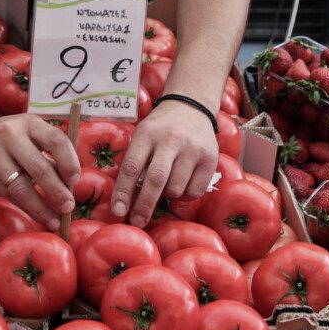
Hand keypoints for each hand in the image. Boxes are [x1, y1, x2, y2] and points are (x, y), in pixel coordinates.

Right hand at [0, 113, 79, 230]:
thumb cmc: (7, 138)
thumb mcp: (27, 134)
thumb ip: (48, 152)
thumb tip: (70, 182)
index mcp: (28, 123)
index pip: (55, 140)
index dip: (69, 162)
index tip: (74, 180)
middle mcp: (9, 135)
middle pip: (39, 167)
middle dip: (56, 191)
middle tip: (68, 207)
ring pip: (21, 187)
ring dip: (40, 207)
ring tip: (55, 221)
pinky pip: (7, 194)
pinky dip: (25, 208)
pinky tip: (37, 215)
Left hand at [111, 101, 217, 226]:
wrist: (191, 107)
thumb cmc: (160, 129)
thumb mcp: (142, 137)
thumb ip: (136, 163)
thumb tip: (127, 201)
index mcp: (147, 134)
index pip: (131, 166)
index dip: (123, 191)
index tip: (118, 211)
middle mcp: (170, 140)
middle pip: (155, 179)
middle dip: (144, 205)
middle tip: (138, 222)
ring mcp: (192, 149)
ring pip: (176, 189)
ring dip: (168, 196)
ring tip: (167, 184)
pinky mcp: (210, 158)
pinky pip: (195, 191)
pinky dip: (186, 196)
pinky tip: (184, 183)